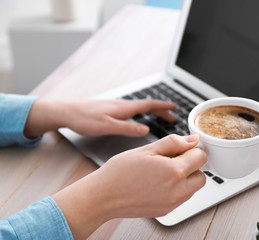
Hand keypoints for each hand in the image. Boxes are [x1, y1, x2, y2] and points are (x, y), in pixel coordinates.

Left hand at [24, 98, 176, 137]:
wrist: (66, 112)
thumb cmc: (84, 119)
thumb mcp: (107, 126)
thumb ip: (127, 128)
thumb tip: (145, 130)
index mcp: (124, 108)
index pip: (148, 104)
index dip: (163, 106)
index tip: (174, 106)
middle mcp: (122, 105)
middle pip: (147, 105)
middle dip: (161, 110)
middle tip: (173, 116)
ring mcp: (117, 107)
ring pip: (140, 108)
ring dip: (153, 111)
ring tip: (161, 116)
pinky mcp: (111, 110)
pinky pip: (133, 110)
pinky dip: (142, 113)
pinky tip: (139, 118)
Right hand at [53, 134, 206, 238]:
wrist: (103, 196)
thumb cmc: (120, 171)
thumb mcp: (148, 149)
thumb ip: (174, 143)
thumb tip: (192, 140)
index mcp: (174, 172)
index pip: (200, 157)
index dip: (193, 149)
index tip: (183, 148)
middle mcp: (177, 191)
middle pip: (201, 176)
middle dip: (192, 166)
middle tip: (173, 160)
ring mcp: (172, 203)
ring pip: (193, 188)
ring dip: (185, 178)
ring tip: (163, 171)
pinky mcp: (166, 211)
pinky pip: (182, 198)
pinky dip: (176, 189)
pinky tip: (159, 182)